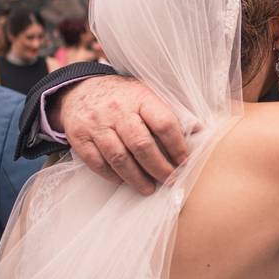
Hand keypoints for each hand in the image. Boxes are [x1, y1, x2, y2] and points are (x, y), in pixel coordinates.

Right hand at [58, 75, 187, 194]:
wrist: (80, 90)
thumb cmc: (123, 96)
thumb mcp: (146, 93)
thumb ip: (169, 111)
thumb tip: (199, 130)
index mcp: (140, 97)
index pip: (164, 123)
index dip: (177, 146)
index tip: (185, 162)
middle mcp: (117, 110)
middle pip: (141, 145)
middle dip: (159, 167)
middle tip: (170, 180)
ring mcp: (97, 124)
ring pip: (119, 158)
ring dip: (136, 178)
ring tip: (149, 188)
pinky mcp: (80, 138)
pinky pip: (97, 163)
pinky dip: (112, 176)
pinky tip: (124, 181)